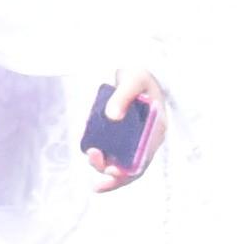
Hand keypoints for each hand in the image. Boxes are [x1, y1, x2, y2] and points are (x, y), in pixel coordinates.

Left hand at [88, 77, 165, 193]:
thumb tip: (112, 116)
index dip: (129, 172)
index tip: (112, 172)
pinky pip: (108, 151)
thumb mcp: (135, 78)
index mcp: (156, 131)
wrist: (131, 69)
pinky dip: (98, 155)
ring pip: (118, 162)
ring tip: (89, 153)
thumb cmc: (138, 74)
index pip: (144, 160)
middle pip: (130, 168)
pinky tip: (87, 149)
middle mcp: (145, 140)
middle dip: (112, 174)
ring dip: (102, 164)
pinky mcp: (118, 137)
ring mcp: (131, 140)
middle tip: (93, 159)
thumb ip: (124, 95)